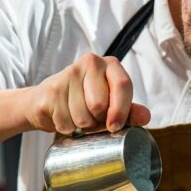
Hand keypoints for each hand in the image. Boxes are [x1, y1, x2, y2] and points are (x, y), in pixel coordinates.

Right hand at [24, 53, 150, 134]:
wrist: (45, 102)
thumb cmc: (83, 103)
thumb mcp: (110, 105)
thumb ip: (129, 111)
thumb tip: (145, 117)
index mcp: (109, 65)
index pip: (123, 85)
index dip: (121, 110)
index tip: (114, 127)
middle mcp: (90, 63)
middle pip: (100, 105)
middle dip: (96, 121)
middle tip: (91, 117)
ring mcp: (68, 74)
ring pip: (82, 117)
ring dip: (80, 127)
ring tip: (75, 116)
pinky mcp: (51, 90)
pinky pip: (65, 122)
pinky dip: (65, 128)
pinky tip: (62, 117)